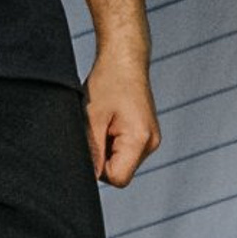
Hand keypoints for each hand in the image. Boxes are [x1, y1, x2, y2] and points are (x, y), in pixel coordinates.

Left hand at [85, 52, 160, 188]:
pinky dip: (113, 142)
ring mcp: (151, 140)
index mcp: (140, 140)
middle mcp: (151, 143)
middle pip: (120, 172)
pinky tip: (109, 122)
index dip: (99, 169)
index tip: (90, 146)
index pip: (118, 178)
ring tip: (103, 122)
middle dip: (102, 157)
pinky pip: (125, 151)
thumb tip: (85, 178)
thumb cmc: (107, 82)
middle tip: (95, 129)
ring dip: (107, 149)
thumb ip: (92, 151)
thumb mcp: (92, 118)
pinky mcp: (146, 135)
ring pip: (121, 162)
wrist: (124, 59)